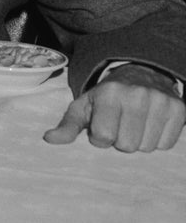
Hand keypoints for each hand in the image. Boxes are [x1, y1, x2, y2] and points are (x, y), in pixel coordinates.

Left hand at [44, 64, 184, 151]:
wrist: (139, 75)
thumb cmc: (105, 97)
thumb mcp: (83, 107)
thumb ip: (67, 125)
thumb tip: (49, 139)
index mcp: (109, 94)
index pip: (104, 138)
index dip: (100, 138)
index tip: (101, 127)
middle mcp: (137, 95)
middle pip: (127, 146)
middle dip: (120, 141)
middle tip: (119, 126)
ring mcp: (161, 102)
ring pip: (147, 147)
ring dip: (139, 142)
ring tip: (134, 125)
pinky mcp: (179, 110)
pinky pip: (166, 144)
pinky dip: (157, 140)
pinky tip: (149, 126)